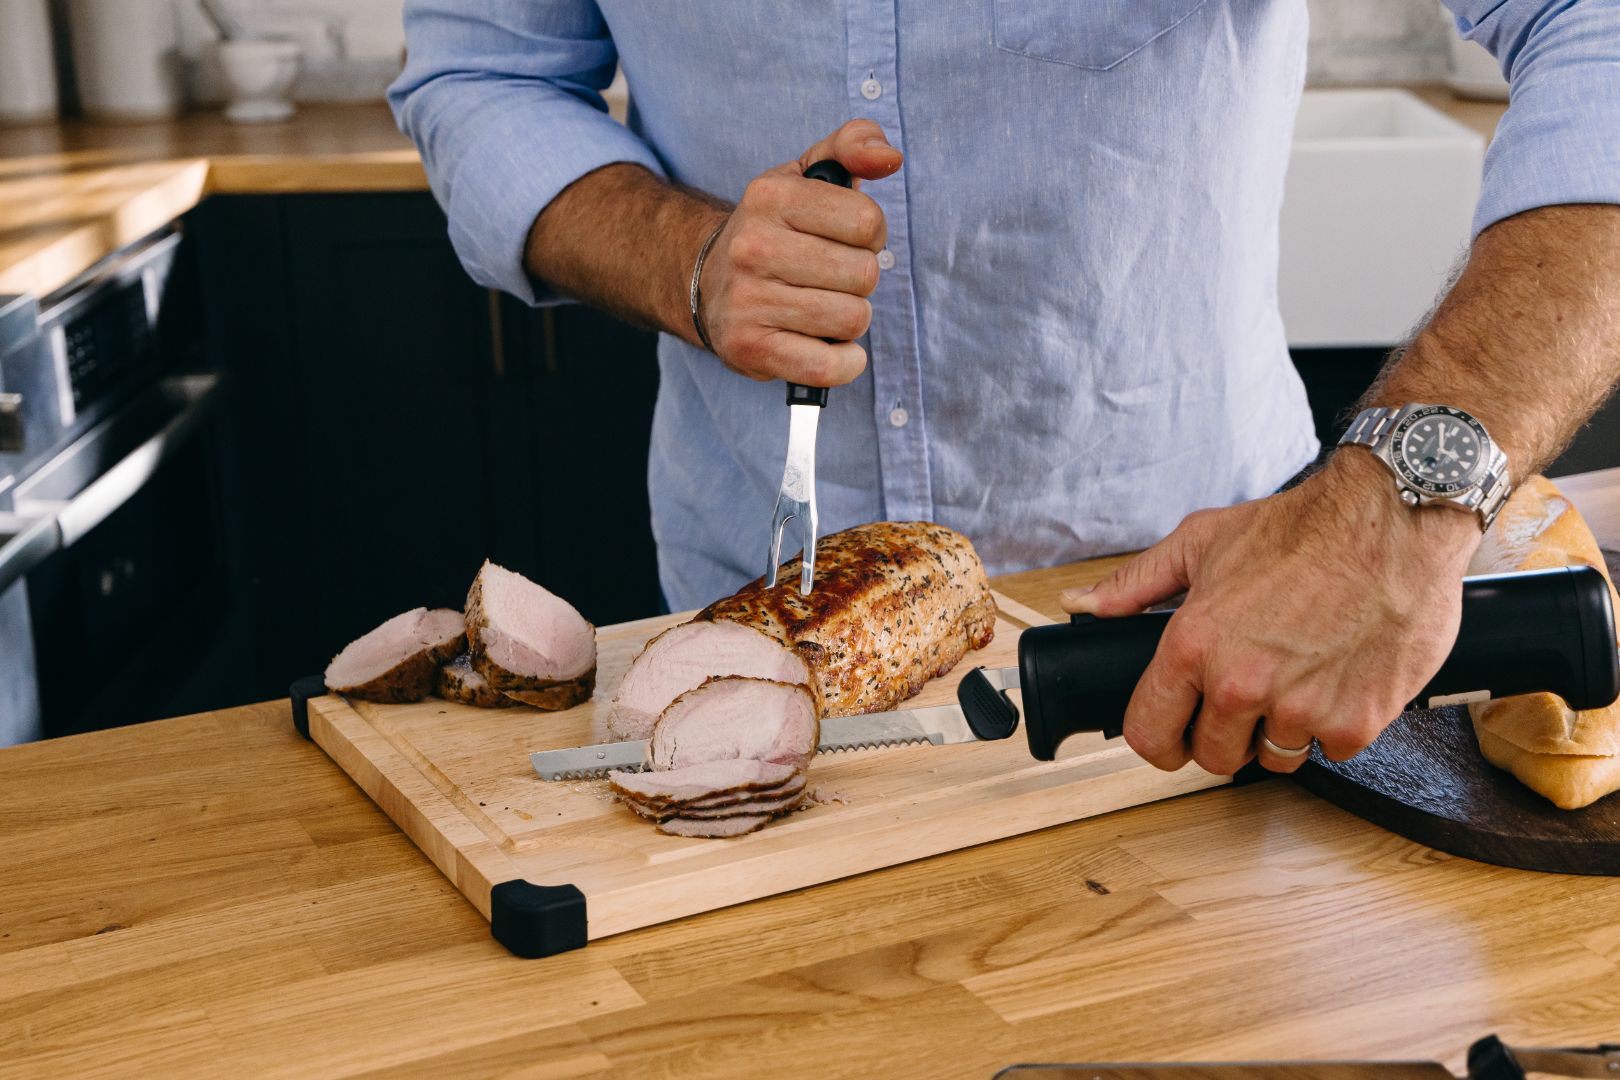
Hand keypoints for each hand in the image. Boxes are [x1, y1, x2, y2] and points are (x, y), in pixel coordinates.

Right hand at [696, 119, 902, 384]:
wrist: (707, 283)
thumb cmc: (775, 229)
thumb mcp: (807, 175)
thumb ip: (854, 145)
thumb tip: (889, 158)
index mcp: (771, 196)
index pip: (867, 222)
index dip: (870, 235)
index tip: (847, 239)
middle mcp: (752, 246)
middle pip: (864, 274)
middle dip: (860, 280)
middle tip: (832, 278)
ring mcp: (748, 300)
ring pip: (852, 318)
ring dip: (850, 319)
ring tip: (823, 308)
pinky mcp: (750, 348)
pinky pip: (827, 366)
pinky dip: (844, 363)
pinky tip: (834, 349)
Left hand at [1060, 451, 1482, 774]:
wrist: (1393, 521)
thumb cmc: (1301, 528)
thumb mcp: (1202, 541)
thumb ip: (1135, 584)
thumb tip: (1081, 605)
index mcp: (1195, 645)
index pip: (1149, 734)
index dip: (1158, 742)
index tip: (1173, 737)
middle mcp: (1243, 684)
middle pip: (1214, 757)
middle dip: (1224, 734)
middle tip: (1246, 696)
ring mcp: (1302, 709)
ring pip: (1273, 757)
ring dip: (1279, 730)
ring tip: (1295, 678)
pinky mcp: (1357, 721)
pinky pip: (1330, 749)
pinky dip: (1333, 724)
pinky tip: (1337, 678)